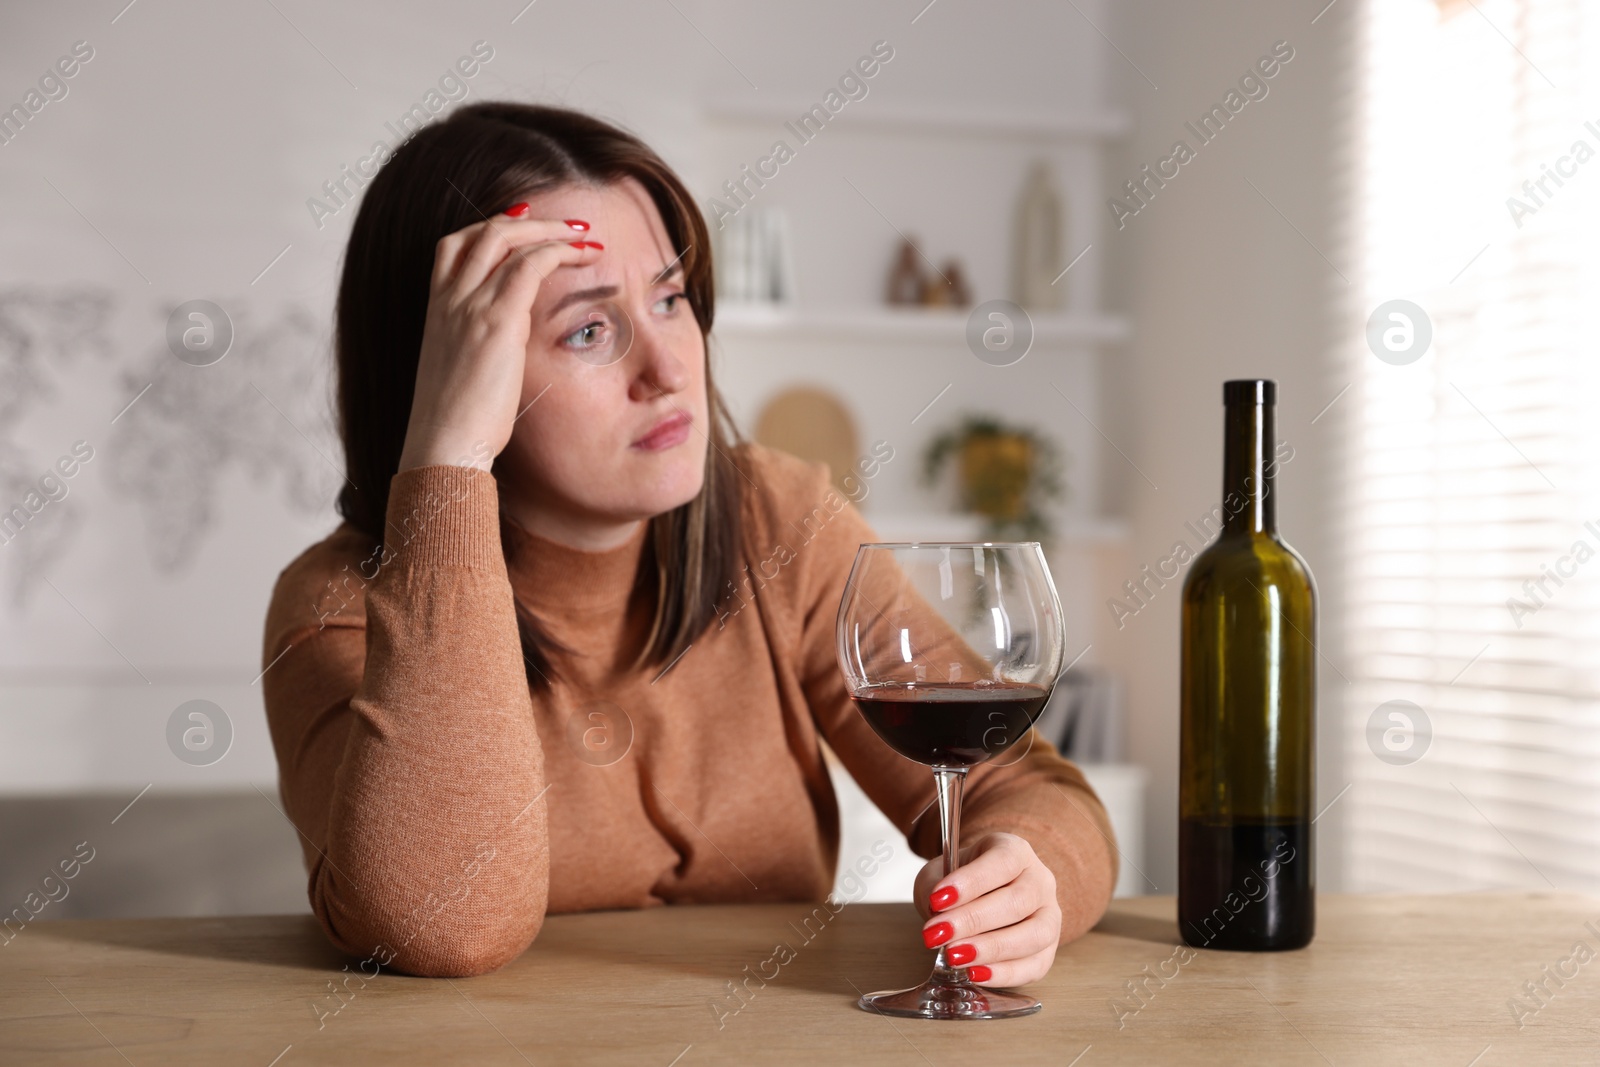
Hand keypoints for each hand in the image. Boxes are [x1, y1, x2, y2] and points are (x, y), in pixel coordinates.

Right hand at [397, 206, 601, 472]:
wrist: (444, 446)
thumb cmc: (456, 428)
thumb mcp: (461, 378)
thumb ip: (478, 354)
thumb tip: (501, 357)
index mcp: (436, 313)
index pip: (455, 247)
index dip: (489, 228)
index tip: (523, 225)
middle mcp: (448, 301)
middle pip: (482, 232)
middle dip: (527, 222)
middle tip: (565, 226)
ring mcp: (469, 306)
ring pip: (506, 238)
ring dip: (550, 230)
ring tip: (584, 235)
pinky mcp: (497, 321)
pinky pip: (530, 264)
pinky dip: (559, 250)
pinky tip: (585, 255)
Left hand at [911, 831, 1060, 986]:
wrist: (985, 896)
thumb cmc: (963, 883)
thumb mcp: (940, 873)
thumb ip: (934, 887)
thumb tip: (936, 911)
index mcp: (1016, 851)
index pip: (1002, 862)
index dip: (970, 882)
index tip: (936, 899)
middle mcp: (1040, 881)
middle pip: (1017, 901)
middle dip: (972, 921)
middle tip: (937, 934)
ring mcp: (1050, 916)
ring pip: (1033, 935)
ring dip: (991, 950)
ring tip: (954, 957)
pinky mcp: (1049, 950)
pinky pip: (1035, 966)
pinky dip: (1004, 974)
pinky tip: (975, 974)